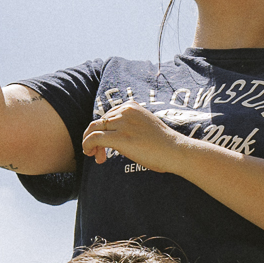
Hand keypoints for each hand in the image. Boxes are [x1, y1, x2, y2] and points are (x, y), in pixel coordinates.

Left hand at [79, 98, 193, 173]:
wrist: (176, 151)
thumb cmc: (163, 144)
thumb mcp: (144, 126)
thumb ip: (129, 125)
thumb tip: (112, 136)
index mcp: (131, 106)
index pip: (107, 116)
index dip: (103, 131)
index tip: (106, 146)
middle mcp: (125, 111)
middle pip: (99, 123)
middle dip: (95, 138)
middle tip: (100, 155)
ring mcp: (122, 123)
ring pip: (93, 129)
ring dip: (89, 144)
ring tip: (96, 156)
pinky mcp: (120, 137)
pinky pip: (93, 138)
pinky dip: (87, 146)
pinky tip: (92, 154)